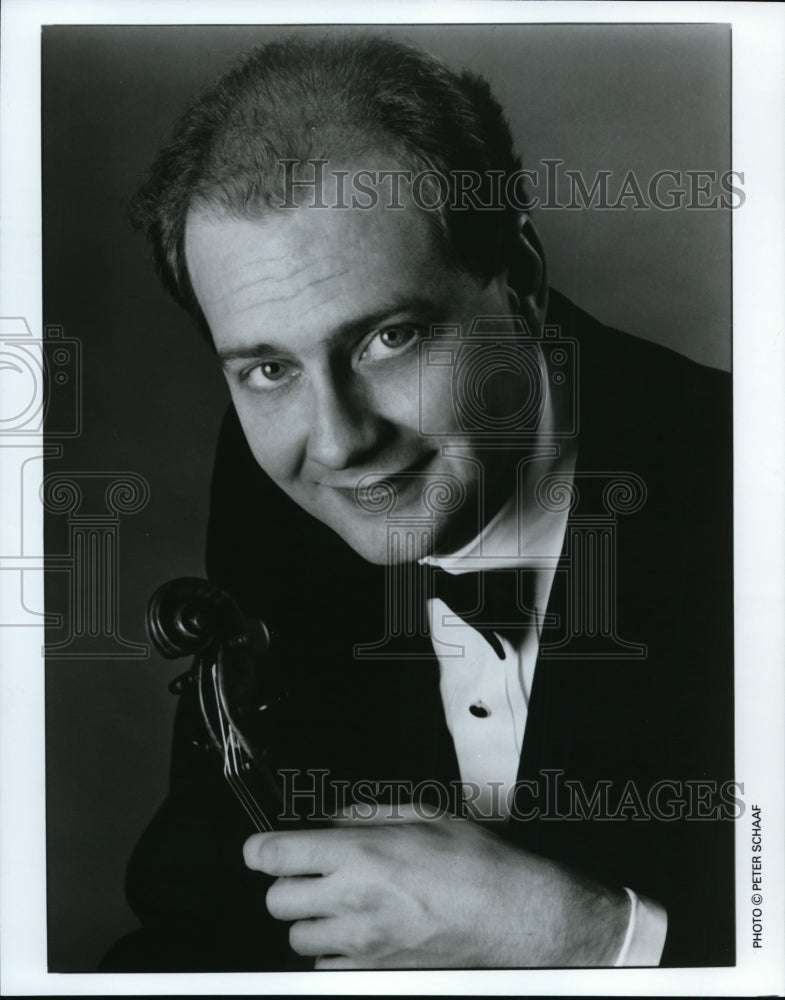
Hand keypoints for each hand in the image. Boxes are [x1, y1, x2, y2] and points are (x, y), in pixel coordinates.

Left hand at [243, 805, 629, 968]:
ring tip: (337, 902)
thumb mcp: (422, 815)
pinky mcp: (374, 972)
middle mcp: (354, 900)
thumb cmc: (476, 864)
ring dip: (309, 918)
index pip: (277, 854)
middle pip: (277, 900)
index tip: (262, 848)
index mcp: (361, 854)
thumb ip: (367, 814)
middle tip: (311, 872)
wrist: (511, 914)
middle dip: (288, 883)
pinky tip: (356, 930)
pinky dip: (331, 949)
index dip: (260, 849)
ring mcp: (362, 942)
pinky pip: (324, 966)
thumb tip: (334, 819)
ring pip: (296, 937)